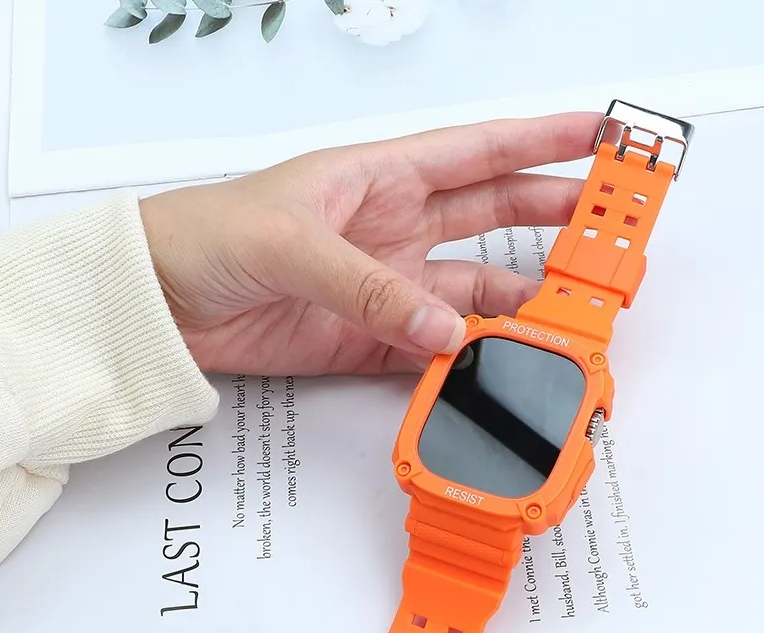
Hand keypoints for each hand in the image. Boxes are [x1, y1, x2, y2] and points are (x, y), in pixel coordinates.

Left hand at [138, 111, 601, 376]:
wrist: (158, 305)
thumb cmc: (206, 236)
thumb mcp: (292, 245)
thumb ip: (369, 289)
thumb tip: (444, 329)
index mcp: (380, 176)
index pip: (480, 152)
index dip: (542, 142)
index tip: (600, 140)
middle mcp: (394, 228)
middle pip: (495, 217)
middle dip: (554, 219)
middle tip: (606, 234)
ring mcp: (387, 286)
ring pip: (475, 289)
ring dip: (517, 302)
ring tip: (562, 316)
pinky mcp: (370, 339)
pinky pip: (435, 346)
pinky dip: (467, 355)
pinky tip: (496, 360)